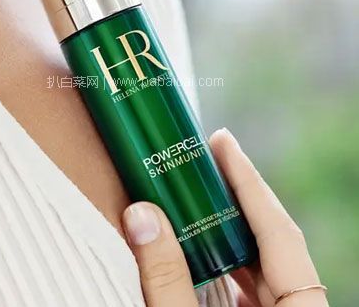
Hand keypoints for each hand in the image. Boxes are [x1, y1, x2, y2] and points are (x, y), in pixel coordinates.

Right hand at [121, 128, 328, 306]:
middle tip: (205, 159)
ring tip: (197, 192)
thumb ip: (166, 278)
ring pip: (257, 258)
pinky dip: (221, 255)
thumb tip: (141, 215)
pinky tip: (198, 243)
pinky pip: (247, 279)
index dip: (248, 179)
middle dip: (235, 194)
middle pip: (269, 237)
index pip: (279, 229)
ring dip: (226, 224)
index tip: (222, 141)